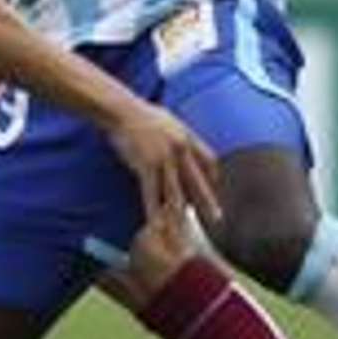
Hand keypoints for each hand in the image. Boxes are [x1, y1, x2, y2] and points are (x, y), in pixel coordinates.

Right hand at [107, 102, 220, 232]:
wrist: (121, 110)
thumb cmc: (140, 113)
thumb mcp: (168, 119)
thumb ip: (177, 134)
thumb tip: (181, 146)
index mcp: (187, 136)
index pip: (209, 160)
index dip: (212, 177)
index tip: (213, 188)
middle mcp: (180, 149)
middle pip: (197, 181)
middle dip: (207, 201)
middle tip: (216, 218)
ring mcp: (164, 159)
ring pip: (176, 192)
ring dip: (181, 213)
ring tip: (186, 229)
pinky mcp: (147, 166)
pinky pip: (152, 193)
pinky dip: (154, 210)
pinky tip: (156, 223)